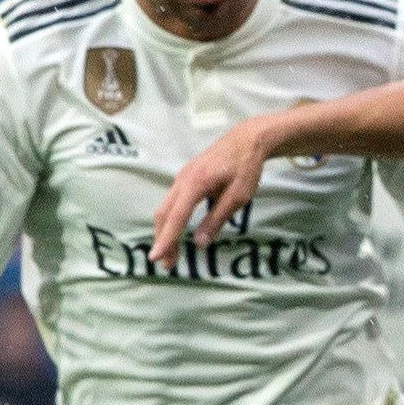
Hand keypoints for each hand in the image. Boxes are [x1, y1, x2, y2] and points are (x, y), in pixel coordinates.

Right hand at [153, 119, 273, 268]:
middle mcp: (182, 180)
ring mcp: (181, 178)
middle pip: (164, 214)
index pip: (176, 217)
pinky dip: (169, 220)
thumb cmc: (245, 167)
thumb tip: (198, 242)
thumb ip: (217, 219)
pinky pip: (171, 202)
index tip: (157, 257)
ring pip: (165, 208)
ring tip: (171, 254)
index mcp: (195, 184)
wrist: (246, 140)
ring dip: (165, 231)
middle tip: (167, 265)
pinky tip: (175, 231)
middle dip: (163, 240)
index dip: (166, 239)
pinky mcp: (185, 178)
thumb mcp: (237, 197)